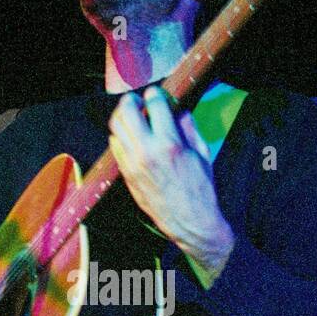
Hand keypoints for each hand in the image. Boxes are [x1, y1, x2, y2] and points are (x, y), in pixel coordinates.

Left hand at [109, 85, 235, 281]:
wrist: (190, 221)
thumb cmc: (200, 188)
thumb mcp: (202, 153)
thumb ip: (188, 127)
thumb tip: (178, 111)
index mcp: (170, 143)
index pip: (154, 104)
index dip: (155, 94)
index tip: (156, 94)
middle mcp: (147, 151)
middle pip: (126, 111)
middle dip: (131, 100)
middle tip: (137, 101)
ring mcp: (133, 163)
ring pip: (115, 127)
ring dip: (122, 116)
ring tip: (131, 115)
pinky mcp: (126, 174)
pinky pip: (114, 146)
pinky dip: (119, 135)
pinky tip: (129, 136)